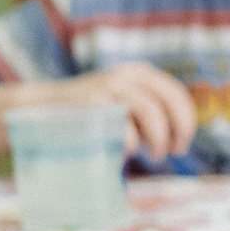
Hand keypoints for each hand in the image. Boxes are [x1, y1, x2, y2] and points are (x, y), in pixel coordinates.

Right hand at [50, 64, 195, 160]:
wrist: (43, 108)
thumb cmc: (93, 113)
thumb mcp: (125, 104)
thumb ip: (151, 112)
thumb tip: (181, 134)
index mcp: (140, 74)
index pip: (177, 93)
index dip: (187, 120)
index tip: (182, 144)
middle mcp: (127, 76)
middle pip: (169, 100)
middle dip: (179, 129)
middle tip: (174, 151)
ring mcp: (109, 86)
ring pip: (151, 112)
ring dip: (159, 139)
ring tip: (154, 156)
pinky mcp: (93, 102)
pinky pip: (124, 125)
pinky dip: (132, 143)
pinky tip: (127, 151)